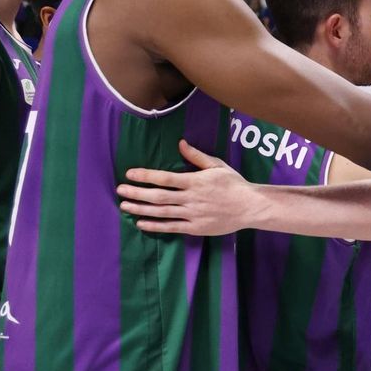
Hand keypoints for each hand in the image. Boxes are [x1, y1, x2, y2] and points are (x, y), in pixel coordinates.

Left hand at [119, 139, 253, 235]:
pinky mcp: (195, 227)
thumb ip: (196, 156)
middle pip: (158, 196)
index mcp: (195, 181)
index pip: (164, 178)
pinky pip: (171, 227)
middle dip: (137, 193)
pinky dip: (155, 225)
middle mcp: (191, 198)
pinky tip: (141, 223)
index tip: (130, 173)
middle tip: (120, 190)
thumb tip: (180, 143)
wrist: (250, 207)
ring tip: (125, 205)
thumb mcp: (217, 166)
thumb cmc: (233, 184)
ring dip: (141, 208)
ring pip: (161, 212)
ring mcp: (192, 214)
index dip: (145, 175)